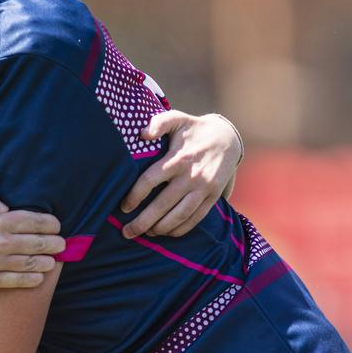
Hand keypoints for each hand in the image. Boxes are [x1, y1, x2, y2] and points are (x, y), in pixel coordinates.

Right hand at [0, 188, 64, 292]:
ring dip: (48, 261)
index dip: (50, 224)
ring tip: (53, 260)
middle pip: (39, 243)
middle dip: (55, 243)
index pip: (34, 221)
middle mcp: (0, 243)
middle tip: (61, 244)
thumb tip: (6, 207)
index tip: (55, 226)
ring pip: (33, 263)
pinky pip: (20, 281)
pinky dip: (34, 278)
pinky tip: (39, 276)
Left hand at [120, 111, 241, 238]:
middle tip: (127, 232)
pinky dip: (180, 229)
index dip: (135, 196)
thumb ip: (159, 122)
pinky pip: (196, 218)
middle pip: (163, 204)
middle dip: (142, 221)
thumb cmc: (193, 129)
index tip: (124, 207)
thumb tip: (142, 134)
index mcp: (178, 158)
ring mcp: (203, 188)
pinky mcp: (213, 197)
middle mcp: (191, 176)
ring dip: (161, 229)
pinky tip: (167, 233)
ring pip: (179, 216)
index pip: (151, 180)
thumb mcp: (177, 118)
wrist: (227, 138)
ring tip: (146, 234)